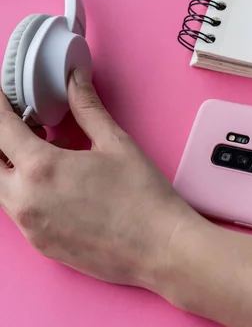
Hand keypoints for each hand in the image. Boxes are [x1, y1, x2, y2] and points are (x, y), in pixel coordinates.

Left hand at [0, 69, 202, 290]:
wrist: (160, 248)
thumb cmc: (142, 195)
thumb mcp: (115, 143)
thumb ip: (86, 107)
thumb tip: (74, 78)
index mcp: (41, 168)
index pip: (0, 128)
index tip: (1, 95)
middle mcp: (25, 200)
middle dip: (2, 138)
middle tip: (25, 122)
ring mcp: (30, 227)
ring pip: (0, 188)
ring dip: (12, 164)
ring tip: (45, 149)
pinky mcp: (40, 244)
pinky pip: (17, 210)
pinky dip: (24, 189)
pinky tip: (55, 181)